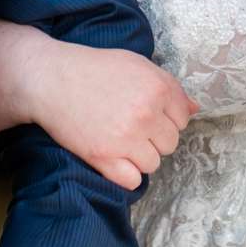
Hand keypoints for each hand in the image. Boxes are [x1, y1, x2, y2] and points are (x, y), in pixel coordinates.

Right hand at [31, 45, 197, 190]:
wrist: (51, 79)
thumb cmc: (95, 68)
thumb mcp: (137, 65)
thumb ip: (168, 86)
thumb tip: (194, 108)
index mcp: (158, 88)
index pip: (183, 119)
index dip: (166, 117)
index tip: (148, 113)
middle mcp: (146, 114)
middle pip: (170, 144)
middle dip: (154, 137)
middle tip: (130, 125)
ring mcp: (125, 138)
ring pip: (152, 164)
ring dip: (139, 156)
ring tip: (119, 139)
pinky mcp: (103, 157)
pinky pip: (132, 181)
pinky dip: (125, 174)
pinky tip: (114, 158)